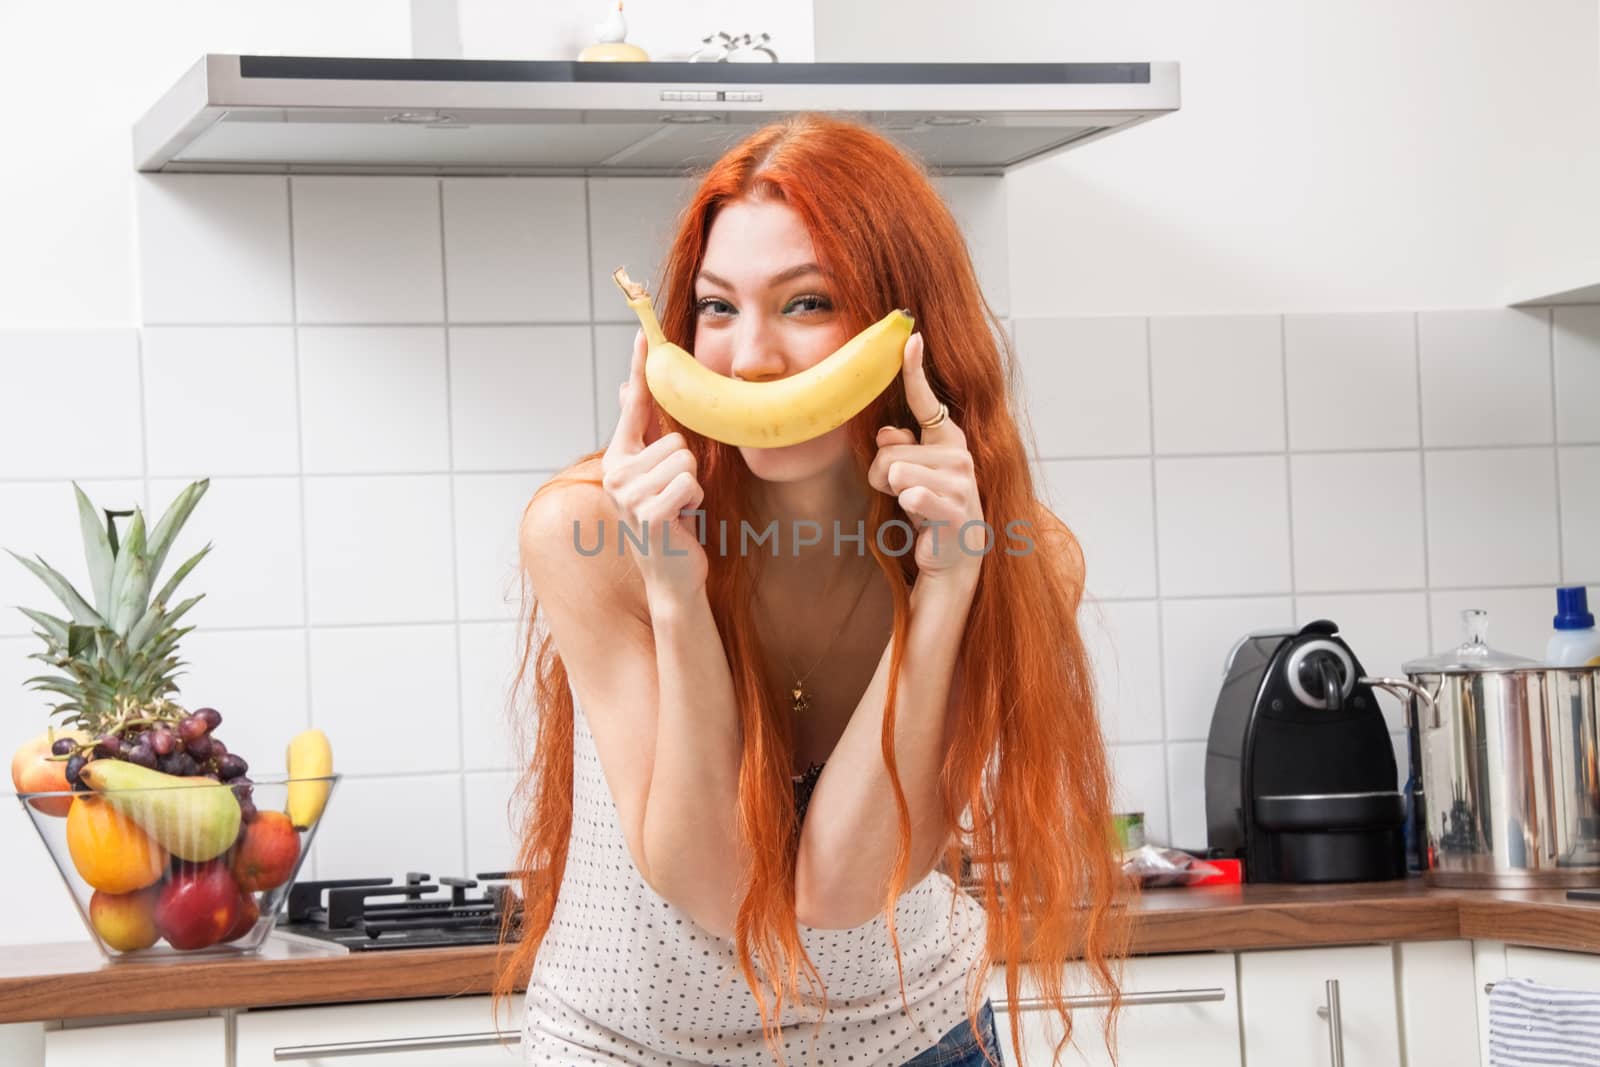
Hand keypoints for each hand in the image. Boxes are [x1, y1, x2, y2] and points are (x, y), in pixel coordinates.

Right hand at [601, 329, 707, 600]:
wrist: (672, 575)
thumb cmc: (670, 522)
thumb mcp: (658, 473)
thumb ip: (644, 433)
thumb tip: (629, 390)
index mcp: (619, 458)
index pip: (634, 405)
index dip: (639, 369)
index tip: (642, 335)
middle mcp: (616, 473)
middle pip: (676, 440)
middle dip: (686, 469)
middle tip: (675, 498)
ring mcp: (628, 495)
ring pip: (685, 460)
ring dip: (692, 487)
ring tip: (678, 509)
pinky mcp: (647, 514)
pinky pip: (689, 484)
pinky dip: (695, 502)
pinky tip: (681, 522)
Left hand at [867, 332, 984, 585]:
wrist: (950, 561)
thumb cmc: (927, 513)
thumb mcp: (907, 477)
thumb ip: (898, 449)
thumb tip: (888, 434)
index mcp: (948, 440)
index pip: (926, 401)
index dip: (916, 370)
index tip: (911, 338)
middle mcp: (959, 454)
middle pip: (888, 450)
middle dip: (880, 475)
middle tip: (901, 495)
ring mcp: (961, 481)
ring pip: (893, 471)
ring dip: (891, 494)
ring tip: (912, 509)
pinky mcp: (957, 508)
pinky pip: (911, 493)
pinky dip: (909, 506)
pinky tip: (922, 521)